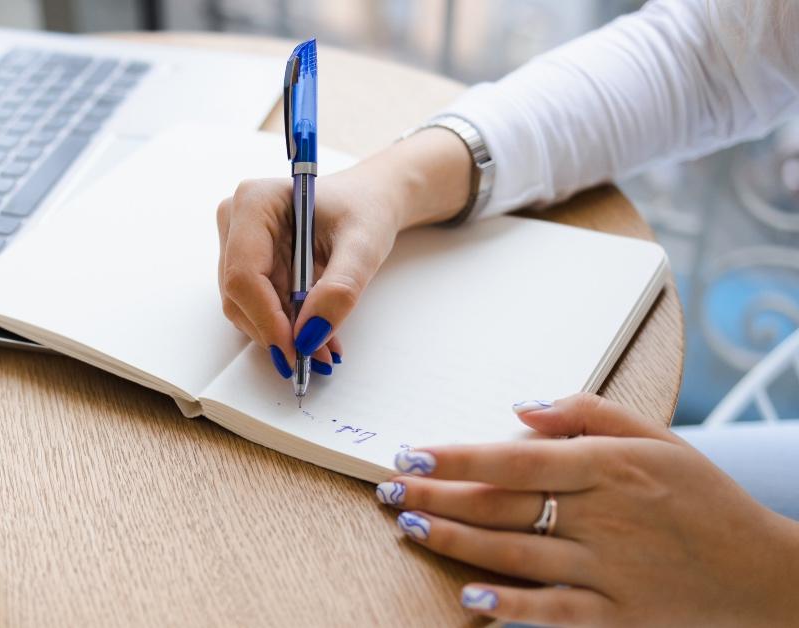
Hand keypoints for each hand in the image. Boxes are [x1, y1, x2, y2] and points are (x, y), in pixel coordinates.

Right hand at [215, 128, 471, 377]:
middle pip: (239, 295)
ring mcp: (235, 242)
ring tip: (324, 348)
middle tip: (319, 357)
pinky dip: (285, 326)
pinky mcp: (244, 263)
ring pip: (244, 306)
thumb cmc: (365, 209)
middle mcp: (235, 220)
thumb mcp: (364, 245)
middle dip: (278, 331)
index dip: (267, 318)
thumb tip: (310, 336)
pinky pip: (256, 306)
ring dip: (282, 333)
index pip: (244, 274)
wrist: (367, 201)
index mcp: (255, 201)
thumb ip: (340, 289)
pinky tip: (315, 332)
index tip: (297, 350)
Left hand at [378, 393, 798, 626]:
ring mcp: (608, 569)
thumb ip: (588, 412)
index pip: (514, 458)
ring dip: (455, 540)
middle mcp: (603, 517)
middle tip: (387, 489)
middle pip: (502, 505)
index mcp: (608, 467)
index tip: (410, 452)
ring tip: (409, 525)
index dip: (456, 456)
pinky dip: (509, 607)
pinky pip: (552, 611)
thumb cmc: (701, 496)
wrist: (762, 571)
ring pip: (514, 553)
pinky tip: (468, 596)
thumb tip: (521, 406)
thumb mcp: (656, 437)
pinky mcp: (616, 615)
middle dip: (438, 495)